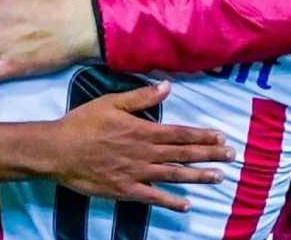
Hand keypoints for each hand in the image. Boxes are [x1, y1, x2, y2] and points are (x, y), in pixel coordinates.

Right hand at [51, 81, 233, 209]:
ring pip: (174, 175)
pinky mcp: (125, 190)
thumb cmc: (83, 122)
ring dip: (198, 176)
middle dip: (209, 154)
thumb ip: (141, 97)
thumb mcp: (110, 102)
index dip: (201, 135)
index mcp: (142, 130)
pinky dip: (171, 202)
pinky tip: (187, 204)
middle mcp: (144, 153)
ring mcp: (136, 173)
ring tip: (219, 177)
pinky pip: (153, 198)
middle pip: (182, 154)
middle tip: (231, 155)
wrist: (59, 150)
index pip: (179, 133)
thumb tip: (167, 87)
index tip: (220, 136)